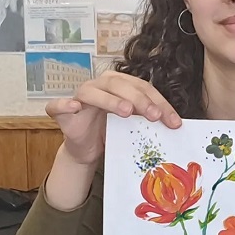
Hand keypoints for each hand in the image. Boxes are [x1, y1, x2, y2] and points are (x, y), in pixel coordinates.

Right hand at [44, 70, 181, 165]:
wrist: (87, 150)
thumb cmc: (111, 132)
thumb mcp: (133, 126)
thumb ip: (148, 119)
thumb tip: (175, 124)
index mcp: (119, 84)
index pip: (143, 88)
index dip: (160, 103)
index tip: (174, 122)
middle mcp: (100, 85)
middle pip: (120, 85)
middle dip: (140, 100)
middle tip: (154, 115)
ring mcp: (80, 96)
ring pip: (94, 92)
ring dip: (110, 100)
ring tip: (126, 112)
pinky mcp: (61, 111)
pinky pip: (59, 106)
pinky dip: (64, 104)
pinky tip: (74, 106)